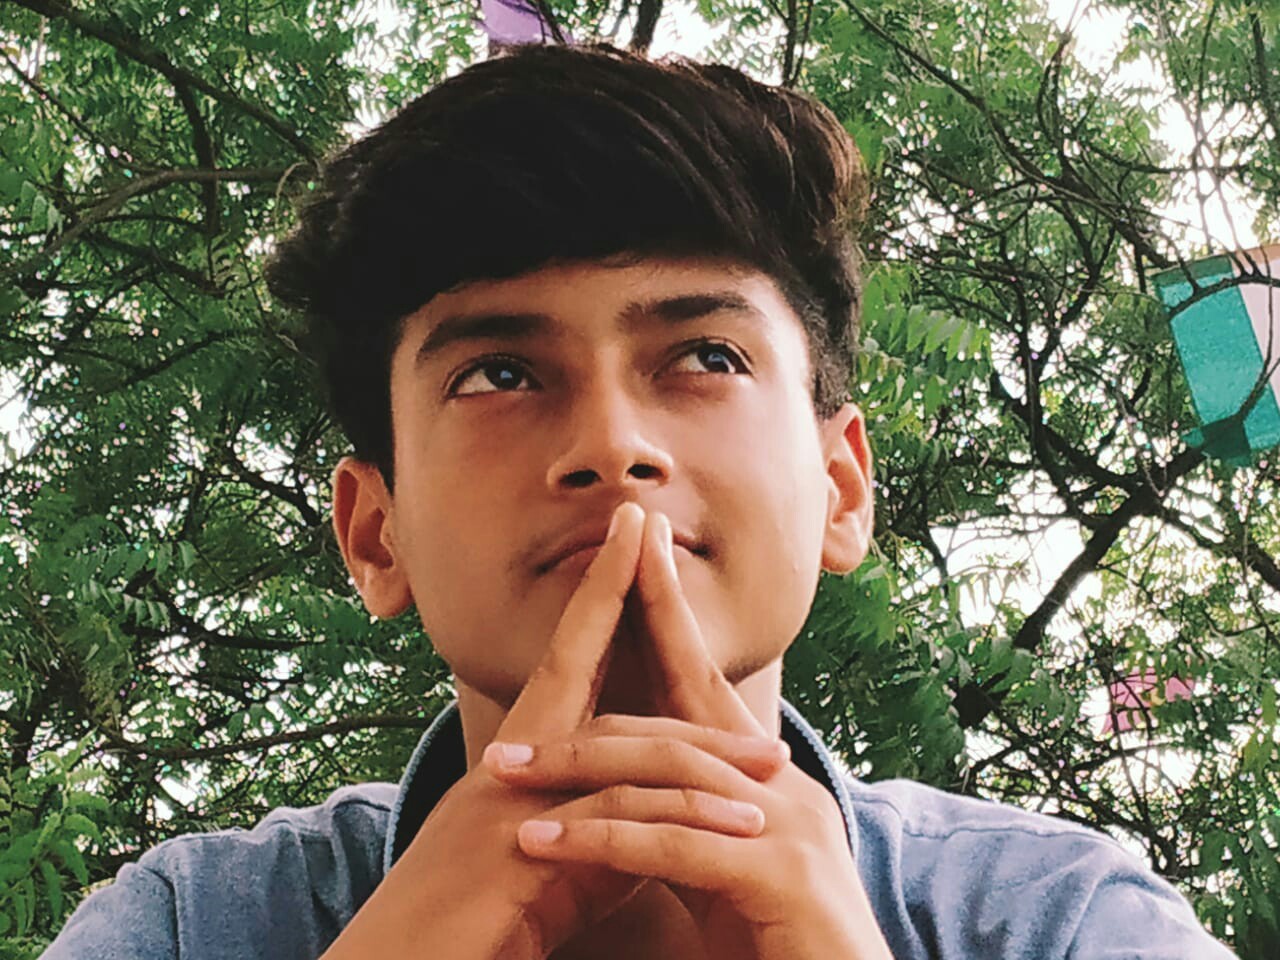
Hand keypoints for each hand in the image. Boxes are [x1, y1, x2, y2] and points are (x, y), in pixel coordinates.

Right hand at [320, 502, 787, 959]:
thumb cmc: (479, 932)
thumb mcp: (557, 868)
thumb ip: (605, 826)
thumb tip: (662, 810)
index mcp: (519, 765)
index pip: (567, 663)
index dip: (597, 597)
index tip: (627, 536)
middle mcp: (506, 767)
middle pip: (581, 674)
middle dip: (627, 605)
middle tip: (663, 543)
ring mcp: (505, 803)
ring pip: (618, 750)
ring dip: (699, 748)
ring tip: (777, 760)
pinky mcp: (515, 851)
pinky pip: (618, 820)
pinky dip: (685, 819)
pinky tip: (740, 823)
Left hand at [488, 511, 894, 959]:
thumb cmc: (779, 944)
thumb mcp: (722, 874)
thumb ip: (682, 828)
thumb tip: (623, 804)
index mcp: (767, 778)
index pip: (703, 680)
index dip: (666, 611)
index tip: (632, 551)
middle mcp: (782, 786)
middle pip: (674, 719)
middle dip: (587, 714)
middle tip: (504, 738)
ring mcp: (788, 825)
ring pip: (664, 774)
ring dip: (575, 775)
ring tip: (504, 784)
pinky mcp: (779, 873)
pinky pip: (671, 842)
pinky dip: (600, 840)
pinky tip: (544, 844)